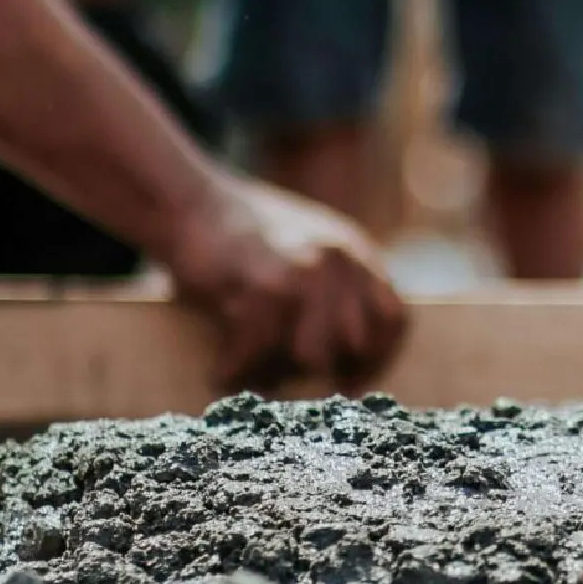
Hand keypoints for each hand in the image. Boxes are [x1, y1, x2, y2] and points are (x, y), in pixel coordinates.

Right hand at [162, 174, 409, 392]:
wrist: (189, 201)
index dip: (375, 358)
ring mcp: (306, 269)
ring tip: (247, 372)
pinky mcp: (265, 283)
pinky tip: (221, 371)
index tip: (350, 382)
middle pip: (351, 344)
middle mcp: (340, 259)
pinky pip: (260, 349)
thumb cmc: (241, 241)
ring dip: (274, 371)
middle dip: (318, 369)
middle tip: (282, 378)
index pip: (393, 320)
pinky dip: (236, 367)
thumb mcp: (307, 251)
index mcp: (356, 253)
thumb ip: (335, 293)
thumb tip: (344, 363)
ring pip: (309, 355)